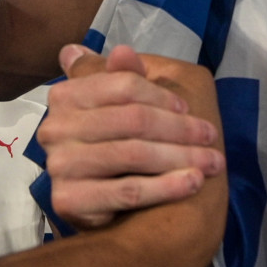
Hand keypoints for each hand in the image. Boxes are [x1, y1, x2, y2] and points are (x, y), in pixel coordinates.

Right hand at [40, 44, 224, 228]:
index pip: (124, 85)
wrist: (111, 216)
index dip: (162, 96)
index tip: (188, 108)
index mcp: (66, 94)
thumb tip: (122, 50)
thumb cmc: (124, 147)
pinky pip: (128, 190)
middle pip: (133, 119)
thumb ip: (126, 78)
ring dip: (181, 157)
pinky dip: (167, 186)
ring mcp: (60, 164)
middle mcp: (55, 127)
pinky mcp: (69, 200)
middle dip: (180, 128)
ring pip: (134, 153)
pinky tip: (193, 183)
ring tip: (212, 162)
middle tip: (211, 135)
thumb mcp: (127, 106)